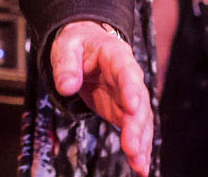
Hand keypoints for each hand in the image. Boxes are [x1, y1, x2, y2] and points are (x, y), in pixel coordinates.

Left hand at [51, 21, 152, 175]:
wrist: (85, 46)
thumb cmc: (78, 44)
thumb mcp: (66, 45)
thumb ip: (66, 64)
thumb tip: (66, 87)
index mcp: (116, 56)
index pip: (127, 72)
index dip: (131, 89)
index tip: (132, 107)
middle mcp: (128, 77)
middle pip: (138, 101)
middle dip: (137, 126)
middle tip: (132, 148)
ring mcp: (127, 96)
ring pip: (140, 120)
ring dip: (141, 142)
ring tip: (139, 165)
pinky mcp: (122, 111)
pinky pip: (134, 130)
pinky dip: (139, 148)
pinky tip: (141, 166)